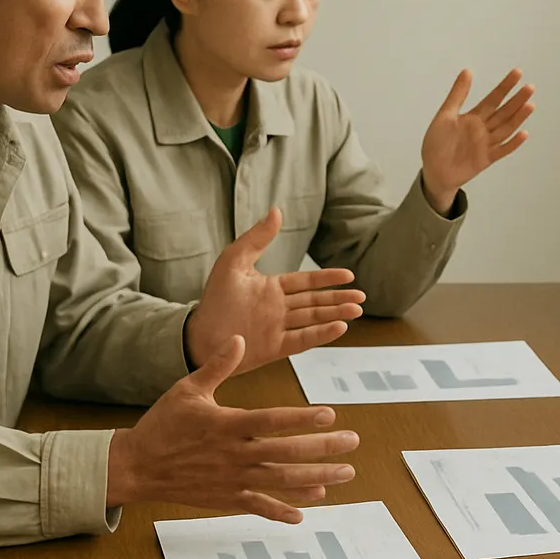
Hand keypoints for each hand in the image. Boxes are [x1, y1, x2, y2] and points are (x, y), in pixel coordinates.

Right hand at [106, 336, 360, 521]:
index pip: (271, 421)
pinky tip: (306, 511)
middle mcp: (234, 454)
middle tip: (353, 443)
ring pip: (280, 482)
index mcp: (226, 425)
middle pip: (286, 453)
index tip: (330, 414)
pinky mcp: (225, 499)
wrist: (135, 467)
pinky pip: (258, 507)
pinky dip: (282, 511)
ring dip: (315, 479)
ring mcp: (231, 480)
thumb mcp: (188, 389)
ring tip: (344, 474)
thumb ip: (218, 366)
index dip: (301, 418)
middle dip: (322, 449)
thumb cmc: (162, 423)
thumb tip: (239, 338)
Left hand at [185, 208, 365, 372]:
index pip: (306, 282)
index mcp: (272, 288)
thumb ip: (257, 238)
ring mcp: (279, 328)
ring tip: (357, 310)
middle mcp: (279, 308)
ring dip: (336, 314)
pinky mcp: (276, 348)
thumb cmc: (213, 299)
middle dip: (339, 299)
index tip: (349, 275)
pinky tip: (340, 328)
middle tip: (361, 297)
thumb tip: (276, 210)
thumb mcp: (233, 261)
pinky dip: (322, 334)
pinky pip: (303, 338)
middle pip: (316, 302)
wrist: (197, 335)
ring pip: (314, 319)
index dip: (327, 278)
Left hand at [420, 68, 535, 213]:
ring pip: (506, 128)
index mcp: (474, 117)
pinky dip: (513, 143)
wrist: (433, 171)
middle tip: (530, 87)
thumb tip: (467, 71)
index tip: (517, 73)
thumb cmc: (436, 143)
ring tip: (530, 105)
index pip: (493, 98)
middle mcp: (483, 129)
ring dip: (518, 118)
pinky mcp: (486, 159)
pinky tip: (523, 134)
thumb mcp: (445, 115)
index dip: (505, 86)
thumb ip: (458, 94)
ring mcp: (486, 144)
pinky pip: (502, 150)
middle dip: (516, 100)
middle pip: (503, 112)